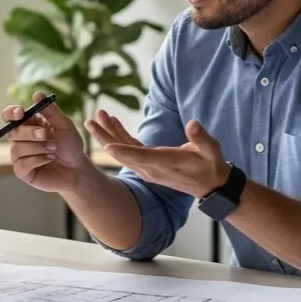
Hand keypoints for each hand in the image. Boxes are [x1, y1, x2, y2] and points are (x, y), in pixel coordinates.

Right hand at [4, 91, 87, 192]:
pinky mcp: (23, 171)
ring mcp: (20, 156)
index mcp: (28, 124)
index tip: (21, 112)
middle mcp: (21, 139)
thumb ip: (51, 111)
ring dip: (37, 148)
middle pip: (13, 132)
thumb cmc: (70, 145)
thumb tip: (37, 93)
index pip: (10, 116)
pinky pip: (21, 164)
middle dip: (30, 133)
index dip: (11, 113)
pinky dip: (36, 160)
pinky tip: (48, 159)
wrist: (77, 168)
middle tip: (46, 135)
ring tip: (53, 150)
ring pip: (16, 148)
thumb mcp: (64, 125)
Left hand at [88, 112, 229, 198]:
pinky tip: (112, 122)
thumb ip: (200, 138)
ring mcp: (148, 167)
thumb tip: (193, 124)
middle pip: (123, 152)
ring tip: (97, 116)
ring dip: (109, 133)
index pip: (139, 156)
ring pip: (123, 150)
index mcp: (164, 162)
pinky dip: (119, 135)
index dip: (123, 151)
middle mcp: (151, 167)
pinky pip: (129, 149)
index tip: (106, 145)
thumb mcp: (210, 150)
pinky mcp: (148, 163)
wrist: (210, 185)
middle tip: (89, 121)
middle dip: (105, 137)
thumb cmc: (211, 165)